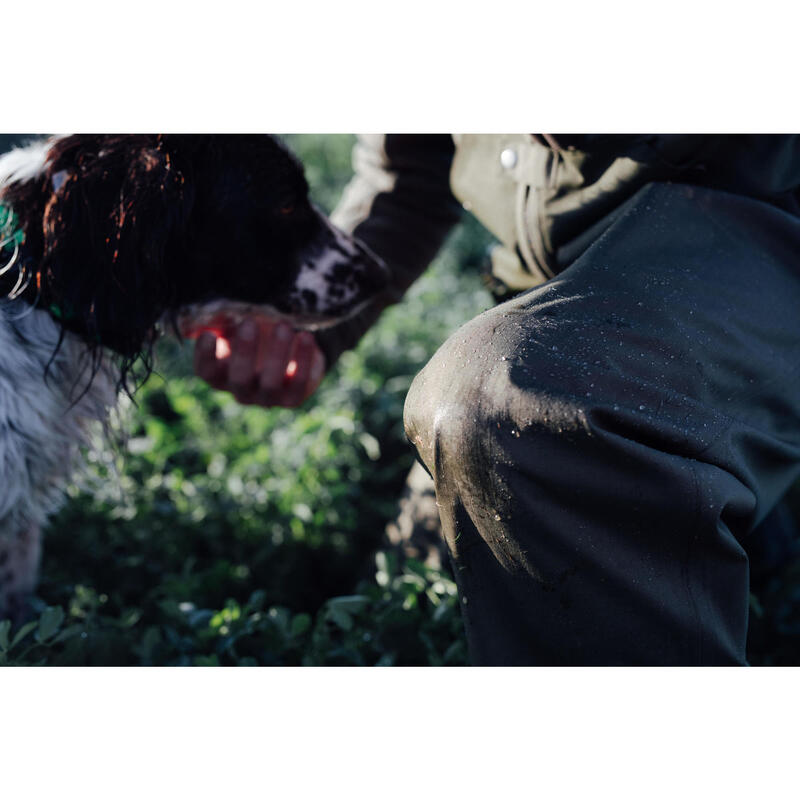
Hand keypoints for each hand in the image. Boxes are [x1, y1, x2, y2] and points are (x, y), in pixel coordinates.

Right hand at [192, 318, 325, 406]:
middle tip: (249, 322)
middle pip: (239, 379)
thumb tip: (205, 316)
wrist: (292, 353)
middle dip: (244, 351)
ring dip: (276, 354)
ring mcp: (267, 398)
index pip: (206, 372)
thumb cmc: (258, 336)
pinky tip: (305, 336)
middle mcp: (242, 391)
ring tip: (283, 325)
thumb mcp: (239, 327)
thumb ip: (222, 322)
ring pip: (270, 384)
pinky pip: (299, 382)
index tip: (209, 334)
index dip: (204, 356)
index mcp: (221, 375)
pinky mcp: (293, 398)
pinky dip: (303, 359)